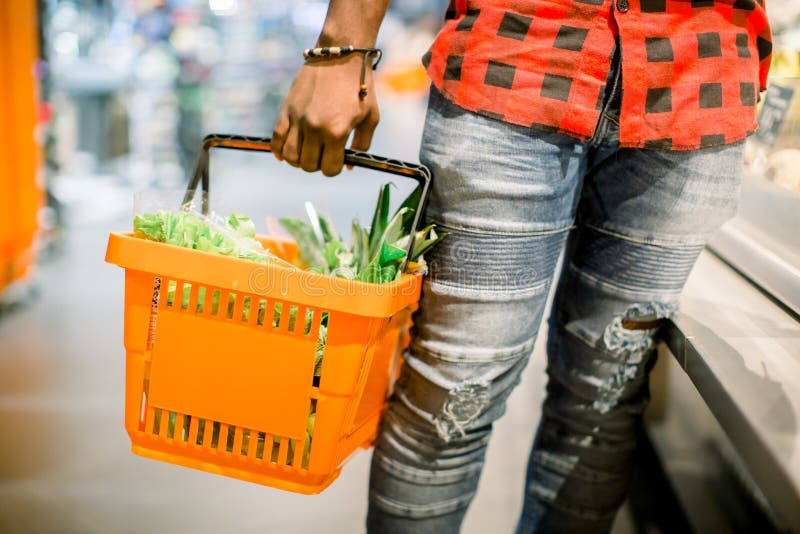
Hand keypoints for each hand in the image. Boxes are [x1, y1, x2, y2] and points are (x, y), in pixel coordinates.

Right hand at [272, 54, 379, 175]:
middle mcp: (315, 128)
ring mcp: (298, 119)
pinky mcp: (286, 110)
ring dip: (299, 160)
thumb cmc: (360, 87)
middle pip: (309, 165)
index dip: (335, 167)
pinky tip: (285, 154)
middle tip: (324, 153)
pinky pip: (276, 139)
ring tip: (307, 152)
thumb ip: (361, 145)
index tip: (338, 158)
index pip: (330, 169)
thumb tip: (349, 166)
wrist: (341, 56)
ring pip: (291, 156)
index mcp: (336, 132)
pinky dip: (278, 151)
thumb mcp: (370, 118)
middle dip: (318, 164)